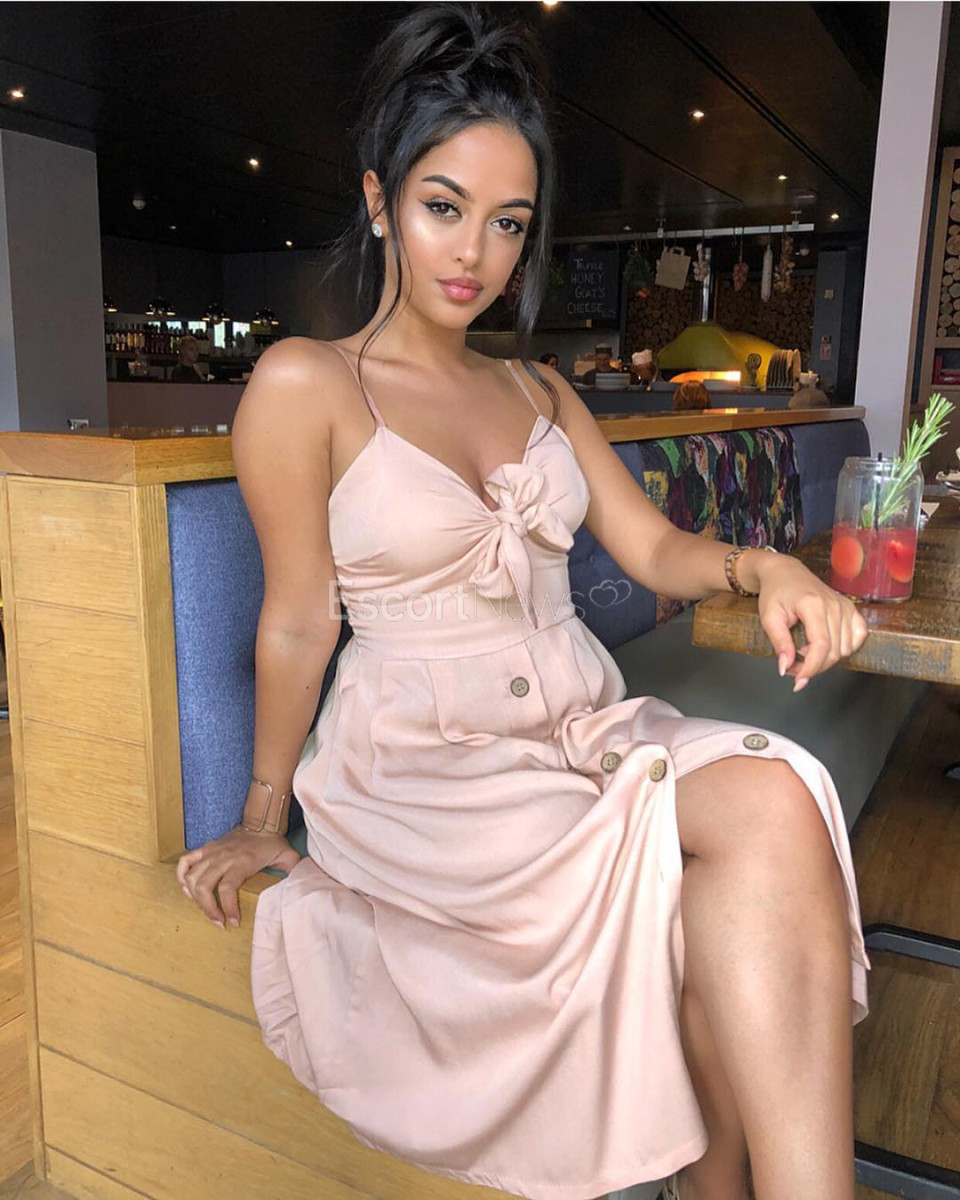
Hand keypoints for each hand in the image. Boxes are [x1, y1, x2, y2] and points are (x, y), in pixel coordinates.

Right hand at [176, 827, 301, 929]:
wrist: (261, 821)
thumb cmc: (273, 843)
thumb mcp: (288, 857)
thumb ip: (294, 872)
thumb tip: (300, 887)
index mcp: (242, 861)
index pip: (227, 888)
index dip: (227, 908)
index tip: (232, 923)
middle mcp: (223, 857)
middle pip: (204, 886)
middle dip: (208, 909)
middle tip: (218, 923)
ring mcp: (212, 852)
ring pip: (191, 877)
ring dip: (194, 898)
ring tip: (206, 911)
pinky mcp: (205, 849)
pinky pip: (185, 862)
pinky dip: (181, 877)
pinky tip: (187, 891)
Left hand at [752, 553, 867, 692]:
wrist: (785, 572)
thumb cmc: (775, 591)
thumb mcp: (769, 617)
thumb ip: (779, 643)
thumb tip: (785, 667)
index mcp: (813, 605)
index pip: (821, 645)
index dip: (811, 668)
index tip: (798, 681)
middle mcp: (834, 605)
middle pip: (834, 651)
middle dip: (813, 667)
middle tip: (792, 667)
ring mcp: (846, 606)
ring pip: (845, 649)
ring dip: (825, 659)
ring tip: (804, 651)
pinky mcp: (851, 609)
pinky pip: (858, 637)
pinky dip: (844, 648)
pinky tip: (825, 645)